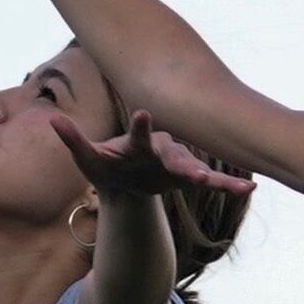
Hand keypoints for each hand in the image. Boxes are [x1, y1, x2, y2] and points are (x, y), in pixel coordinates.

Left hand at [66, 112, 250, 213]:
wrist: (125, 177)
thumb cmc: (106, 164)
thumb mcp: (88, 157)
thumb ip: (74, 139)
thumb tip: (53, 120)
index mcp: (138, 144)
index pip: (138, 135)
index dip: (141, 127)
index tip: (144, 114)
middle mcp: (162, 151)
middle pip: (175, 155)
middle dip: (184, 162)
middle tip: (194, 172)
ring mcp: (178, 165)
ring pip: (197, 169)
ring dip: (211, 177)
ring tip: (235, 186)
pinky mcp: (187, 178)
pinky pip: (212, 182)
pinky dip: (229, 185)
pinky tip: (250, 189)